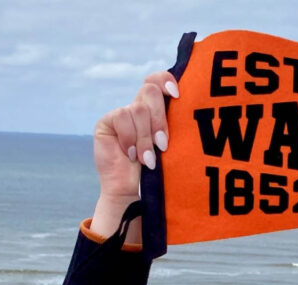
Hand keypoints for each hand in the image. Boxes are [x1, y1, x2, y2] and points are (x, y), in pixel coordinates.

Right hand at [88, 71, 178, 238]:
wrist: (132, 192)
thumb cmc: (157, 173)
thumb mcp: (170, 146)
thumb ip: (175, 126)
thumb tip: (190, 108)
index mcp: (156, 110)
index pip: (158, 81)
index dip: (165, 80)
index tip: (177, 95)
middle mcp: (138, 108)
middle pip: (150, 91)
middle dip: (159, 119)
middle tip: (163, 145)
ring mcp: (122, 114)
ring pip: (137, 109)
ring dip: (145, 137)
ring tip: (148, 160)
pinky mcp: (107, 122)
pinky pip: (122, 118)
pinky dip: (130, 138)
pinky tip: (132, 155)